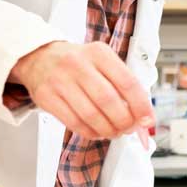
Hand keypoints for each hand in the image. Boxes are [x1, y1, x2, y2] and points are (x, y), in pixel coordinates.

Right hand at [10, 41, 152, 143]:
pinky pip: (74, 123)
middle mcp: (78, 64)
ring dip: (109, 130)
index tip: (148, 120)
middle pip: (109, 101)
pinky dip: (91, 132)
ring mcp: (60, 81)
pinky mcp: (46, 97)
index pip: (127, 82)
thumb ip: (124, 84)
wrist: (39, 58)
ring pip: (91, 115)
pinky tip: (98, 131)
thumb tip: (144, 116)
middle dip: (124, 121)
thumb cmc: (79, 63)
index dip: (141, 106)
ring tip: (115, 132)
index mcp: (99, 53)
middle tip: (130, 128)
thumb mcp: (102, 62)